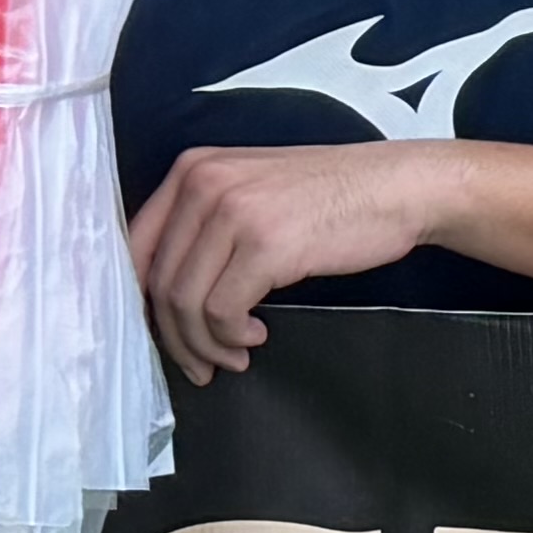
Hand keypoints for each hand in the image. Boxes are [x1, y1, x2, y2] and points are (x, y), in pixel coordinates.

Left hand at [127, 140, 455, 384]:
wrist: (397, 188)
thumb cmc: (332, 197)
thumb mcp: (252, 192)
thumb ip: (205, 224)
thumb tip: (166, 293)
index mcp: (192, 169)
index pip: (135, 247)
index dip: (142, 302)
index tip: (166, 333)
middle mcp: (203, 183)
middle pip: (157, 281)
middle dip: (175, 337)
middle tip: (201, 363)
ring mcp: (233, 211)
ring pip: (185, 303)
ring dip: (205, 344)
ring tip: (234, 355)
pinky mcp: (264, 243)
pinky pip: (221, 311)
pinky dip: (232, 337)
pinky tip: (256, 337)